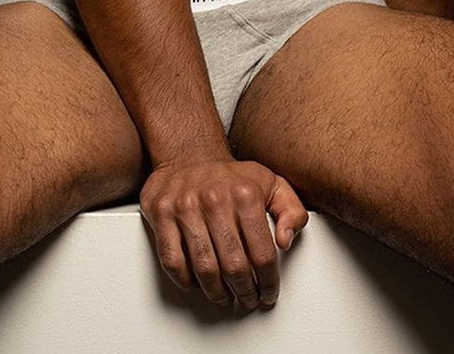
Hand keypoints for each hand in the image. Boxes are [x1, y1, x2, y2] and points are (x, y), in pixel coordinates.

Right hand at [139, 157, 307, 310]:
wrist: (189, 154)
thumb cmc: (231, 176)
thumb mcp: (272, 183)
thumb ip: (291, 210)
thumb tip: (286, 240)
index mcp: (245, 194)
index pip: (262, 253)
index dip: (268, 281)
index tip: (268, 293)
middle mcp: (215, 199)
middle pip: (234, 266)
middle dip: (244, 292)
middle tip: (247, 299)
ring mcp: (186, 206)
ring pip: (204, 268)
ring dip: (216, 292)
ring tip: (225, 297)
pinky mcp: (162, 213)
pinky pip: (173, 260)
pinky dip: (185, 280)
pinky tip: (197, 283)